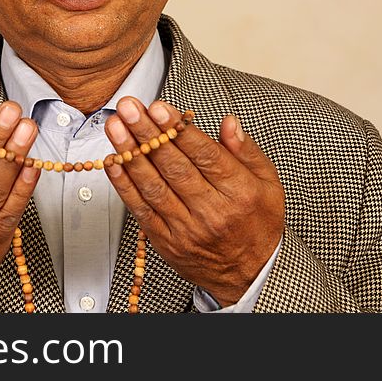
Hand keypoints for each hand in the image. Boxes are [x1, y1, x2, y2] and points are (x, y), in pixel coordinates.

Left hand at [105, 97, 284, 306]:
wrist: (251, 273)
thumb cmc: (258, 222)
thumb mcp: (268, 182)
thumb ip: (246, 150)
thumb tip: (228, 122)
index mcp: (239, 192)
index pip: (205, 155)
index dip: (178, 130)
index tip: (158, 107)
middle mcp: (212, 211)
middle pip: (174, 167)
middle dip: (148, 133)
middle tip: (128, 108)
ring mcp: (187, 229)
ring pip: (154, 186)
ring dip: (130, 154)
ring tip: (115, 127)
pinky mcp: (167, 242)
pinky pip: (141, 210)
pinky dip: (124, 185)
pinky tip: (113, 162)